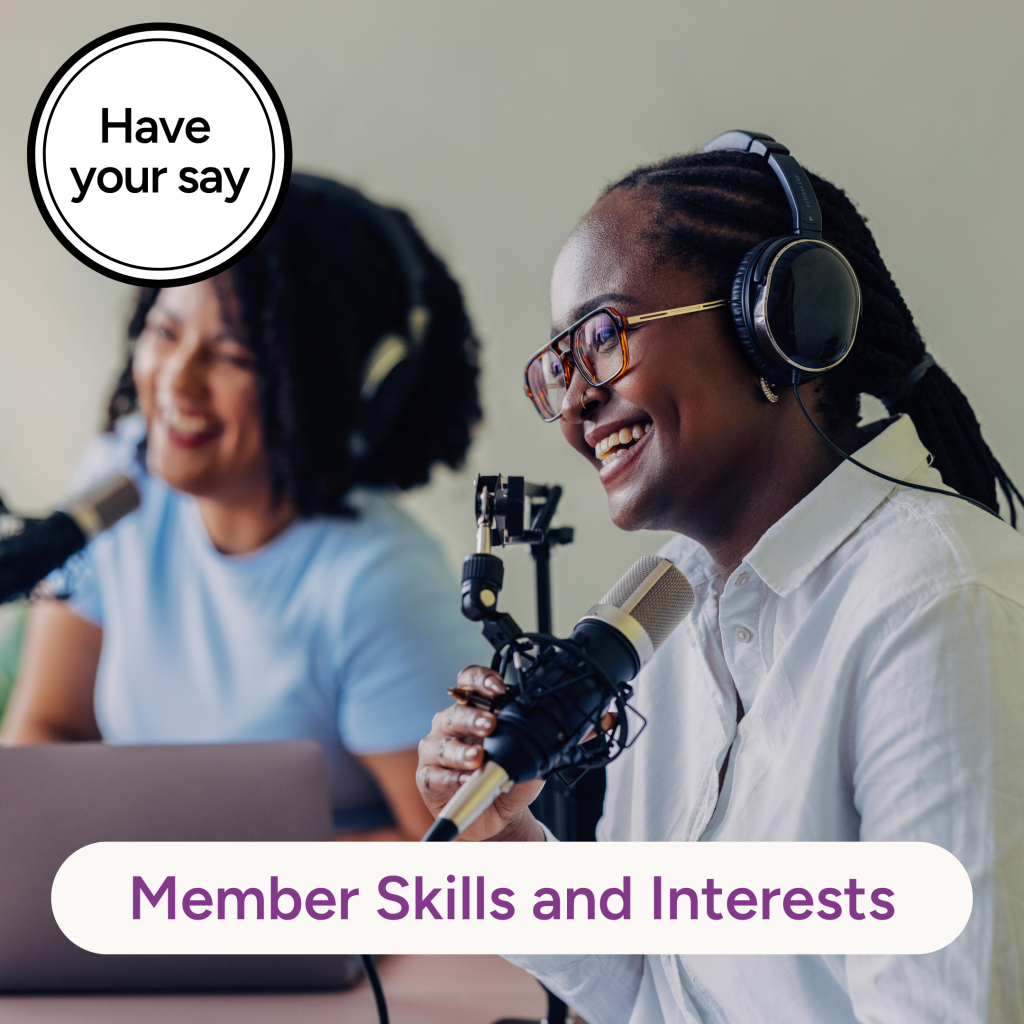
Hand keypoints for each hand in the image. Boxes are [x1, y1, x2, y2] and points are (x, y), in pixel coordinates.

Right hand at [417, 665, 545, 841]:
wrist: (498, 815)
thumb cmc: (510, 775)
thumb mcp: (537, 754)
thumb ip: (559, 736)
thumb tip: (599, 722)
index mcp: (477, 709)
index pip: (471, 682)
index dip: (482, 680)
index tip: (500, 688)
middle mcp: (453, 724)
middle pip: (456, 710)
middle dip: (473, 715)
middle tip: (490, 723)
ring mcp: (438, 749)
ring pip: (443, 742)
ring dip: (461, 750)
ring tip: (478, 758)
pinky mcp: (429, 777)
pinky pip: (435, 774)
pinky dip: (452, 777)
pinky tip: (467, 779)